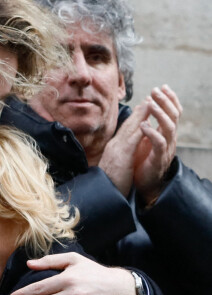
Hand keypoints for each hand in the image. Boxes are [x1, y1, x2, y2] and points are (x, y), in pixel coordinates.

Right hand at [98, 99, 149, 196]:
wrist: (100, 195)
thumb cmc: (106, 186)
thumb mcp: (111, 169)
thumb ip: (115, 160)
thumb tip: (119, 157)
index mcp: (111, 150)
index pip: (124, 132)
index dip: (133, 120)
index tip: (140, 110)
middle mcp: (113, 146)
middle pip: (127, 126)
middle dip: (138, 112)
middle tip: (148, 100)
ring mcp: (116, 150)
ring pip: (130, 128)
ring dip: (141, 114)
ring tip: (150, 103)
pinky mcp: (122, 156)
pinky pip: (133, 139)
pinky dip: (141, 128)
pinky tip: (148, 120)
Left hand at [133, 85, 181, 203]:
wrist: (144, 185)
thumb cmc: (143, 162)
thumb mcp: (145, 140)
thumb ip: (147, 124)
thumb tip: (143, 105)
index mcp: (166, 134)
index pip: (173, 112)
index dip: (169, 99)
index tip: (162, 87)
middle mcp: (170, 140)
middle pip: (173, 116)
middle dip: (165, 102)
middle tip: (156, 90)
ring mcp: (166, 149)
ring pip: (169, 128)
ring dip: (160, 114)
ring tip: (150, 103)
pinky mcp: (158, 159)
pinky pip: (159, 144)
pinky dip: (152, 133)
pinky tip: (143, 126)